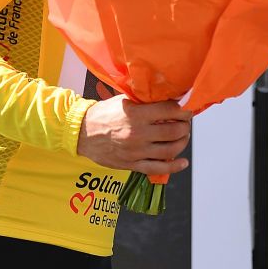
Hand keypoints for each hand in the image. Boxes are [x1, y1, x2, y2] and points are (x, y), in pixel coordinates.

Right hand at [77, 95, 191, 175]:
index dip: (183, 110)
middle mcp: (138, 133)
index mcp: (136, 114)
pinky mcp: (132, 164)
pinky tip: (183, 163)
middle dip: (185, 126)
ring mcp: (136, 151)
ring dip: (182, 143)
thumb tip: (169, 100)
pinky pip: (157, 168)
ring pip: (170, 150)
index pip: (170, 110)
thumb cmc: (104, 114)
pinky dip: (174, 166)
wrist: (81, 133)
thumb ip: (145, 101)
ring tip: (183, 137)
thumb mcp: (124, 100)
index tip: (186, 110)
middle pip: (174, 131)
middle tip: (185, 124)